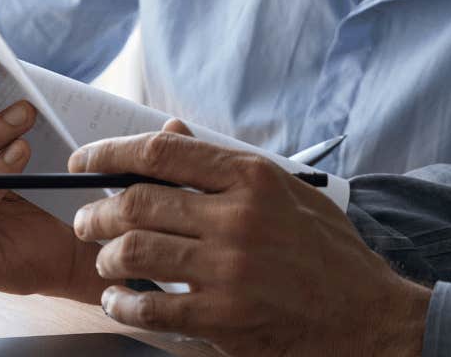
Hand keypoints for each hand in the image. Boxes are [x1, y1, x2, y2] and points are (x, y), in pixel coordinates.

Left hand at [70, 123, 430, 355]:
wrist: (368, 316)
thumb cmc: (327, 253)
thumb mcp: (288, 193)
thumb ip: (226, 165)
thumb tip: (170, 133)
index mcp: (252, 179)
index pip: (161, 154)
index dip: (109, 153)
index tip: (83, 161)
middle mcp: (237, 219)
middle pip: (136, 202)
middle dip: (96, 211)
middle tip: (86, 220)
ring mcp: (228, 270)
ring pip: (134, 252)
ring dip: (105, 257)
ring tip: (105, 261)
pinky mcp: (224, 318)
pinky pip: (151, 308)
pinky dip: (123, 303)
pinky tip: (120, 300)